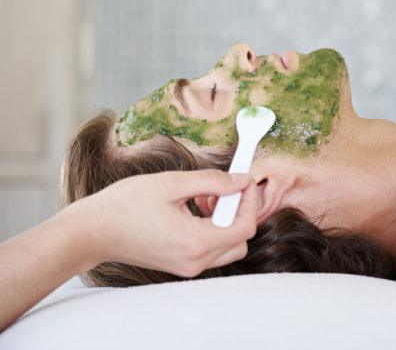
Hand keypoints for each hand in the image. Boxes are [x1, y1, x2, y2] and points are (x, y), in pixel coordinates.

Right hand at [70, 169, 257, 277]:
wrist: (93, 231)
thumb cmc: (126, 205)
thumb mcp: (172, 183)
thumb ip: (212, 181)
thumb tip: (241, 181)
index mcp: (196, 243)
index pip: (245, 227)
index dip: (250, 201)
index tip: (243, 181)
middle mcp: (195, 261)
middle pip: (240, 241)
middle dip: (238, 212)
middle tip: (222, 190)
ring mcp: (187, 267)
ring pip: (226, 246)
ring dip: (225, 220)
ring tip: (204, 196)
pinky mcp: (179, 264)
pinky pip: (209, 249)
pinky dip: (211, 229)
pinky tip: (194, 208)